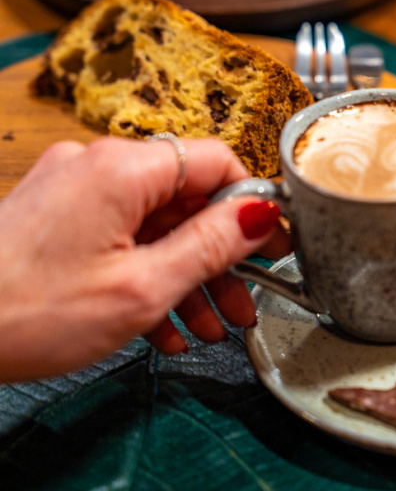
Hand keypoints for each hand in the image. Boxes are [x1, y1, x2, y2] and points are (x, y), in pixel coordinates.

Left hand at [0, 137, 289, 381]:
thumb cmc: (26, 311)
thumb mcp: (143, 286)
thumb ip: (212, 245)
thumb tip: (262, 214)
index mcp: (122, 170)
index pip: (216, 162)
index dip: (253, 205)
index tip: (274, 245)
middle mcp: (98, 170)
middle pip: (188, 201)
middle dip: (222, 258)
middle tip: (246, 301)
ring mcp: (75, 196)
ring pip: (158, 228)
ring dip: (189, 277)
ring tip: (210, 328)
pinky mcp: (59, 222)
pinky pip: (123, 241)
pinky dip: (150, 278)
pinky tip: (166, 327)